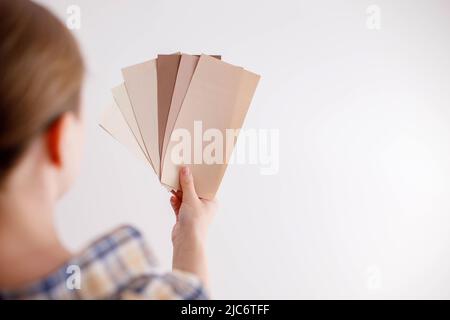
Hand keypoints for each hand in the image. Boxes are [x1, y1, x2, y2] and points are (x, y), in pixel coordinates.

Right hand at [169, 166, 216, 287]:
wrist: (187, 242)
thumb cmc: (195, 221)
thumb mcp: (191, 198)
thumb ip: (187, 184)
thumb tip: (185, 170)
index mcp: (211, 202)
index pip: (205, 186)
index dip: (198, 178)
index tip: (191, 168)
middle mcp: (204, 207)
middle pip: (194, 191)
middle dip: (186, 185)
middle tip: (178, 174)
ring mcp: (194, 213)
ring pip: (185, 198)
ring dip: (179, 193)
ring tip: (172, 186)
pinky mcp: (184, 218)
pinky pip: (179, 206)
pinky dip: (175, 202)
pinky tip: (172, 198)